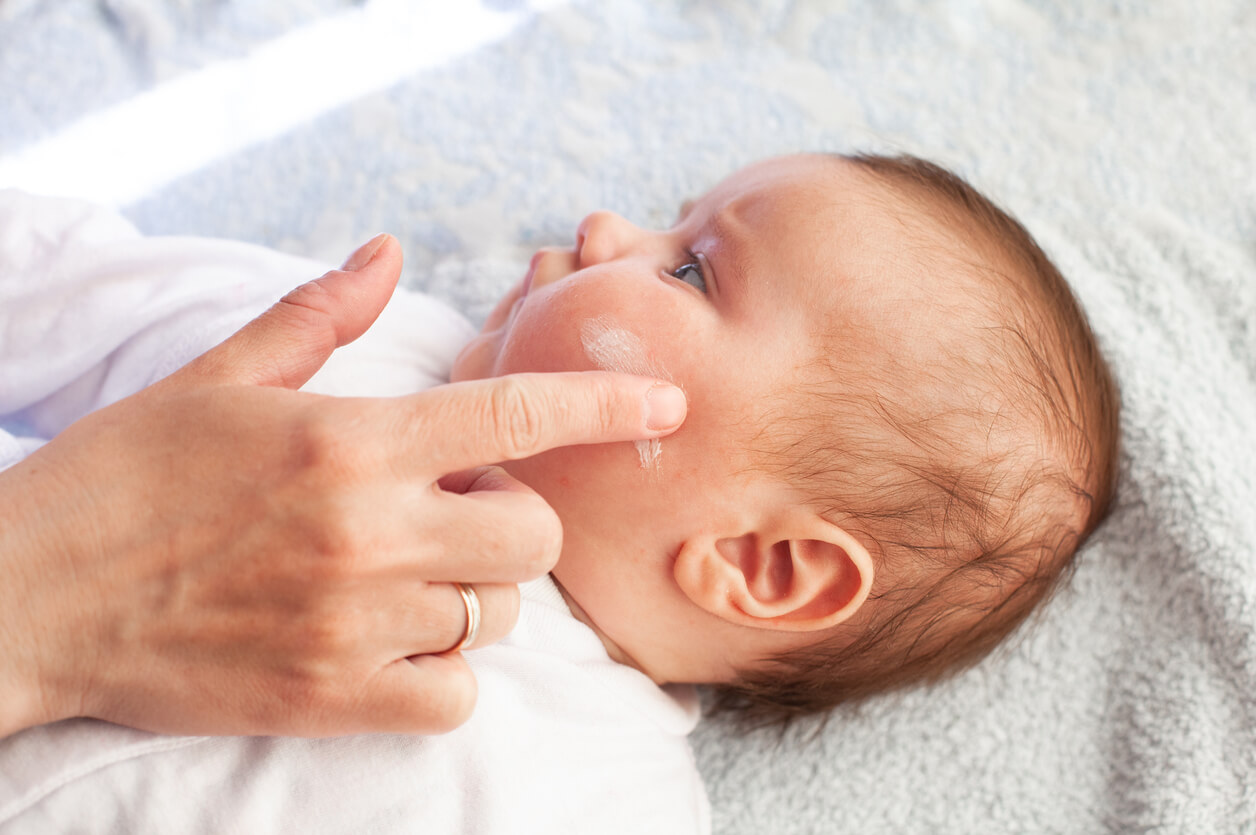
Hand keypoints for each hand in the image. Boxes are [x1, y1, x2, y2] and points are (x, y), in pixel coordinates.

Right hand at [0, 235, 685, 738]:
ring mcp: (354, 623)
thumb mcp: (215, 377)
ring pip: (497, 616)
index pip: (512, 414)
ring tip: (407, 580)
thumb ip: (318, 317)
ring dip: (474, 595)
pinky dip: (443, 671)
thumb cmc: (120, 479)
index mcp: (347, 439)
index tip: (665, 404)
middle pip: (533, 536)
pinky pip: (454, 694)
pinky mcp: (330, 697)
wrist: (27, 598)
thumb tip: (387, 255)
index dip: (603, 401)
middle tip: (452, 519)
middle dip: (513, 525)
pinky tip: (393, 644)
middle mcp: (367, 531)